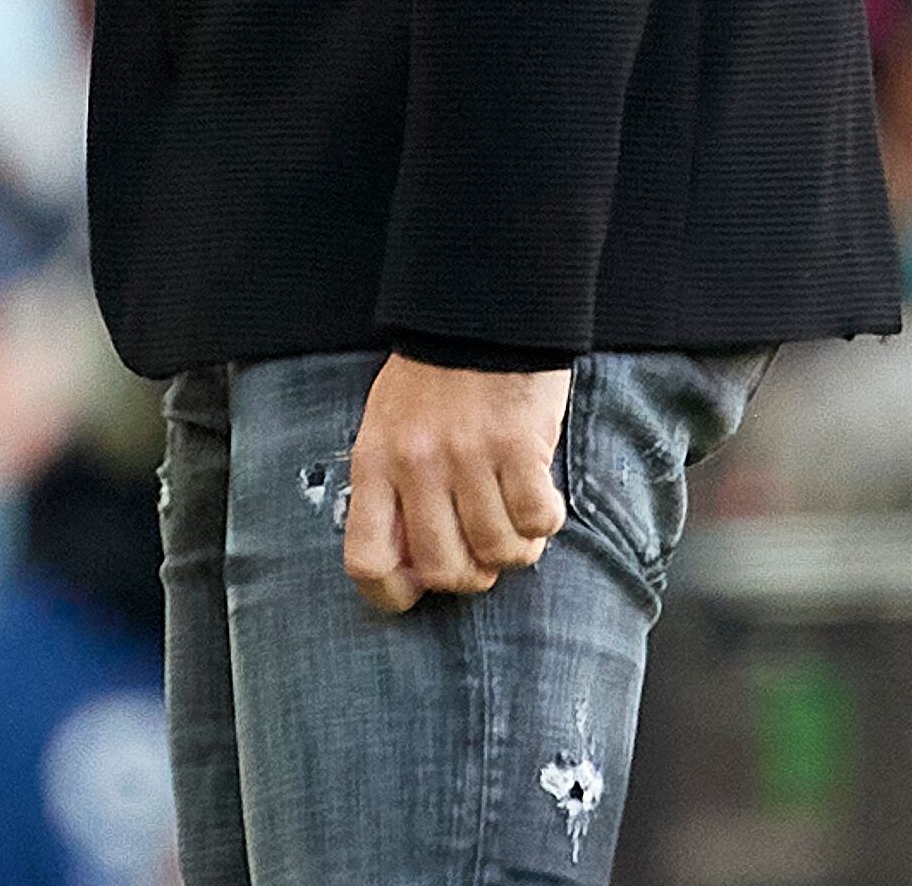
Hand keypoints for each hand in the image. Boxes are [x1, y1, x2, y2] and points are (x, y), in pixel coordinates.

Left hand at [343, 355, 570, 613]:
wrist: (475, 317)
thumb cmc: (431, 382)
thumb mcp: (387, 432)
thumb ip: (392, 494)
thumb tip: (411, 569)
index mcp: (375, 464)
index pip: (367, 560)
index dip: (392, 594)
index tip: (417, 589)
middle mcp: (416, 466)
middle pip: (444, 571)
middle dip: (471, 575)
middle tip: (482, 546)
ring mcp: (466, 457)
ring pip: (498, 552)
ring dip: (516, 547)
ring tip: (514, 515)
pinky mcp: (516, 446)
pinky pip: (537, 520)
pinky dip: (545, 519)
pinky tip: (538, 493)